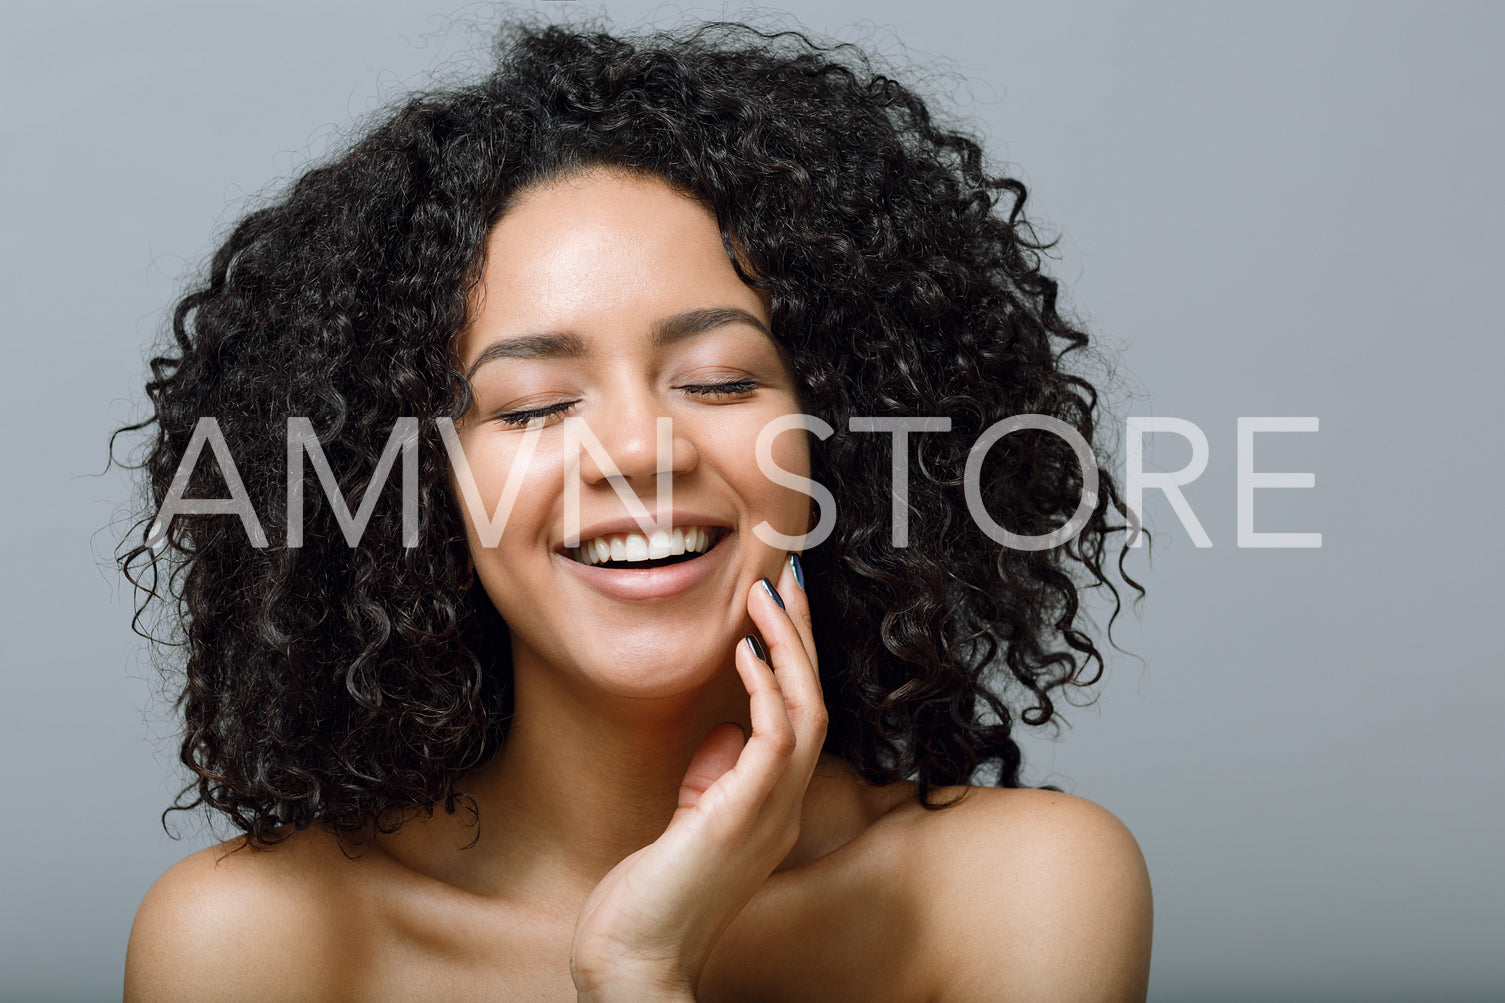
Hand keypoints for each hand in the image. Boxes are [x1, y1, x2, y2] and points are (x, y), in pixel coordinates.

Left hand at [570, 555, 825, 1001]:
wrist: (637, 959)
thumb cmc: (654, 896)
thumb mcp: (690, 820)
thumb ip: (713, 775)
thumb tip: (725, 729)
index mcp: (772, 804)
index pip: (800, 715)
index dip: (795, 657)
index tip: (781, 606)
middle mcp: (782, 805)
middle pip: (814, 700)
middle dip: (803, 635)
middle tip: (790, 578)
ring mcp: (767, 812)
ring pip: (805, 710)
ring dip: (788, 647)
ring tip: (767, 595)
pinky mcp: (740, 816)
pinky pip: (774, 739)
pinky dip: (765, 690)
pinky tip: (746, 653)